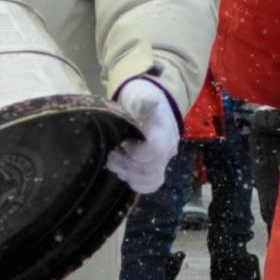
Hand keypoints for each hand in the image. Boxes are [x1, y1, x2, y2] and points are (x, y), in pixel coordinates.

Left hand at [104, 75, 185, 196]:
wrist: (149, 102)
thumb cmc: (141, 98)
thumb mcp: (141, 94)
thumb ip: (144, 100)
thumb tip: (150, 100)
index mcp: (164, 132)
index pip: (155, 151)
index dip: (136, 152)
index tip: (123, 143)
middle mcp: (167, 150)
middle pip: (149, 171)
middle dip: (126, 165)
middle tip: (113, 153)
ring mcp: (162, 161)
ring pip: (149, 181)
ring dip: (127, 174)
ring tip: (115, 161)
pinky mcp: (155, 169)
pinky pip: (148, 185)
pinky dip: (132, 180)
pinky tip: (122, 168)